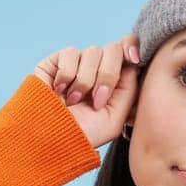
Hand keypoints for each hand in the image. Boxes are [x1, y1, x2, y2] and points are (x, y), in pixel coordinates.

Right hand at [33, 33, 141, 148]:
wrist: (50, 139)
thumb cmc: (84, 134)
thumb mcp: (116, 117)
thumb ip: (129, 89)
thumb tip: (131, 64)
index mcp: (114, 81)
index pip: (127, 48)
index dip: (131, 46)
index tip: (134, 59)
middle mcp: (97, 68)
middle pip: (113, 49)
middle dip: (108, 76)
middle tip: (97, 101)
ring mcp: (77, 64)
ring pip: (92, 52)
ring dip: (85, 81)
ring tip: (74, 101)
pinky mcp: (56, 61)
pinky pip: (70, 53)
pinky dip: (67, 75)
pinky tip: (60, 92)